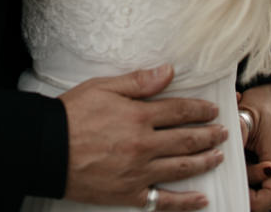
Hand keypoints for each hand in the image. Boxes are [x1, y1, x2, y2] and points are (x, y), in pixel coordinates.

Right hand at [61, 65, 227, 209]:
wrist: (47, 149)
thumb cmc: (72, 114)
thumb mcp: (103, 87)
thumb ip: (139, 82)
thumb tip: (169, 71)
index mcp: (139, 116)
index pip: (180, 111)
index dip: (200, 110)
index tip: (213, 110)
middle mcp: (144, 145)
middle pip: (187, 140)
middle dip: (209, 135)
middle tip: (223, 133)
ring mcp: (139, 172)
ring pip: (182, 168)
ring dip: (204, 161)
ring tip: (218, 156)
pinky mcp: (130, 194)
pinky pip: (164, 201)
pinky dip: (185, 202)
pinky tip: (201, 199)